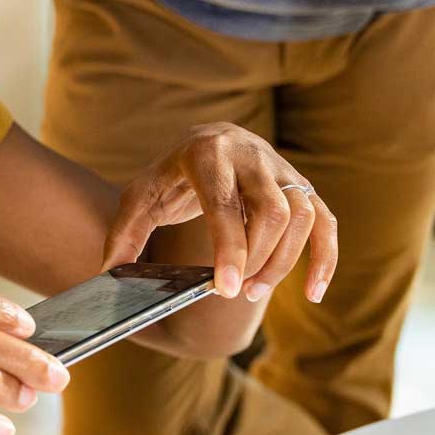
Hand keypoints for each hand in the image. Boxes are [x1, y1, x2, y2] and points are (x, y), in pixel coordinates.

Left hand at [101, 122, 337, 304]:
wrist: (205, 141)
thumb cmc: (171, 175)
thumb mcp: (140, 197)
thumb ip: (124, 233)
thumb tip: (109, 275)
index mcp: (207, 153)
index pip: (225, 203)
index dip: (230, 247)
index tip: (226, 288)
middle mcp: (250, 154)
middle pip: (273, 210)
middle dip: (257, 258)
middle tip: (235, 290)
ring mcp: (281, 168)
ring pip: (302, 215)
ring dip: (283, 261)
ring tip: (253, 290)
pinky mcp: (300, 185)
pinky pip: (325, 221)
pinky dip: (324, 258)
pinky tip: (313, 293)